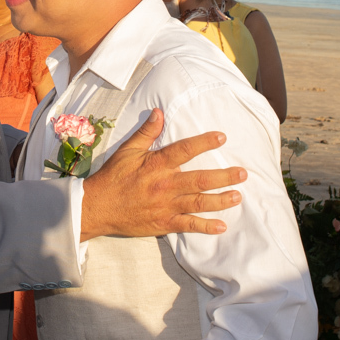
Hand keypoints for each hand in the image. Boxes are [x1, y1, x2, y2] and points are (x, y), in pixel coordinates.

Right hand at [81, 108, 244, 239]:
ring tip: (237, 196)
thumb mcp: (126, 151)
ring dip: (221, 200)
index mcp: (156, 165)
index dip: (204, 142)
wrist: (97, 206)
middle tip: (243, 173)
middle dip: (224, 176)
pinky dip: (206, 226)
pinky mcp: (164, 222)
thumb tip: (158, 113)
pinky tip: (222, 226)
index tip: (222, 137)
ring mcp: (166, 205)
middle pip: (200, 179)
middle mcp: (164, 185)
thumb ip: (145, 133)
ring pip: (199, 202)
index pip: (185, 150)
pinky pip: (188, 225)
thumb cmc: (112, 177)